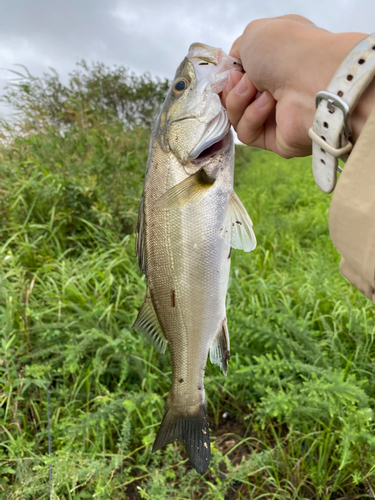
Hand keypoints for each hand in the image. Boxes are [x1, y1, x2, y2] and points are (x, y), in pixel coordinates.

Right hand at [222, 15, 367, 157]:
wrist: (315, 80)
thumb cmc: (289, 51)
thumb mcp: (255, 35)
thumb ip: (238, 50)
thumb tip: (233, 68)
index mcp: (278, 62)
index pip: (243, 74)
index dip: (230, 74)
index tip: (228, 71)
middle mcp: (279, 89)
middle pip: (236, 98)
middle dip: (232, 89)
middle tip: (241, 80)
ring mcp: (278, 116)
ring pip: (237, 117)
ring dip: (240, 101)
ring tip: (258, 89)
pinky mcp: (276, 140)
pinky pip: (248, 133)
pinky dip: (252, 117)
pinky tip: (269, 104)